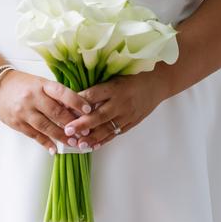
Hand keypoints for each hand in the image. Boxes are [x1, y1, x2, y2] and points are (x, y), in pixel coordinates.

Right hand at [0, 70, 94, 154]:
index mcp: (41, 85)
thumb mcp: (40, 83)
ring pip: (46, 126)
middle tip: (85, 131)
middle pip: (55, 112)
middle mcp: (32, 97)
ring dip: (61, 136)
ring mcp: (24, 111)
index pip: (61, 92)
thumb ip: (55, 95)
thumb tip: (76, 110)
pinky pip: (34, 135)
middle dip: (72, 123)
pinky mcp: (17, 123)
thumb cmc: (23, 85)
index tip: (89, 110)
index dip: (76, 101)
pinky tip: (54, 149)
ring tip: (73, 143)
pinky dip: (45, 142)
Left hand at [42, 71, 167, 148]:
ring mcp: (127, 114)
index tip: (63, 108)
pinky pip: (115, 133)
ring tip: (78, 144)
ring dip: (92, 137)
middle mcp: (120, 102)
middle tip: (68, 130)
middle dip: (82, 124)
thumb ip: (99, 86)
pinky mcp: (131, 123)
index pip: (93, 95)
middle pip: (99, 115)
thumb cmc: (133, 76)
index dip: (77, 102)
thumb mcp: (115, 75)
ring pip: (107, 128)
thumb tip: (75, 94)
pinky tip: (93, 146)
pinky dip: (104, 140)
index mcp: (115, 87)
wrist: (157, 83)